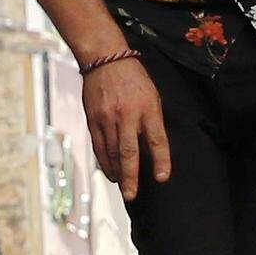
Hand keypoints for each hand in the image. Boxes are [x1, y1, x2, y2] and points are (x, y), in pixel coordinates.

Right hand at [79, 54, 168, 194]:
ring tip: (123, 187)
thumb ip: (153, 123)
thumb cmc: (133, 79)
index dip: (161, 160)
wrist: (105, 59)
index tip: (162, 177)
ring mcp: (107, 118)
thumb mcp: (152, 97)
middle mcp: (126, 114)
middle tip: (132, 195)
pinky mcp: (93, 119)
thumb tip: (152, 151)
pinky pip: (98, 146)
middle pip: (129, 151)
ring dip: (117, 172)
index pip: (157, 139)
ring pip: (111, 152)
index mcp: (147, 108)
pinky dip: (104, 162)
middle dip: (131, 176)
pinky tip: (110, 173)